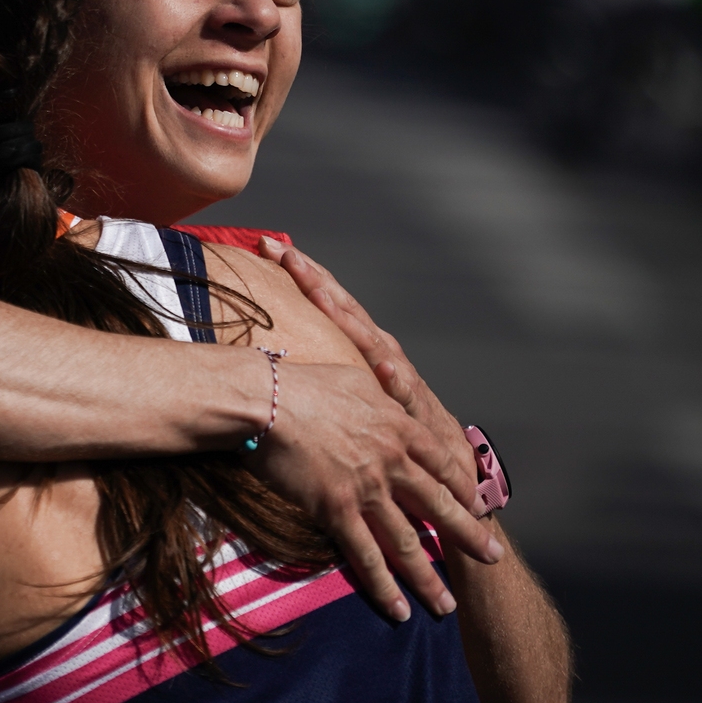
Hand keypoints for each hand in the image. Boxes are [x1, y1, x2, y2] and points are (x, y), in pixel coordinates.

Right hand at [255, 361, 500, 622]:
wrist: (266, 400)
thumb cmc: (302, 383)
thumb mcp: (354, 380)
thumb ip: (378, 397)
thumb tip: (387, 397)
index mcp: (399, 426)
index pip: (443, 464)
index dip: (462, 488)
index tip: (477, 504)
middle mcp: (393, 461)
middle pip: (439, 506)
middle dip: (469, 536)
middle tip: (492, 557)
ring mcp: (368, 489)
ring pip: (408, 542)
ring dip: (430, 578)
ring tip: (448, 603)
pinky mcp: (338, 511)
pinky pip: (367, 557)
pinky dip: (384, 587)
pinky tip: (399, 609)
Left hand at [266, 238, 476, 472]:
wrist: (439, 456)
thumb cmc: (383, 420)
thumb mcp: (342, 390)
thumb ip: (310, 373)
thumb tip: (261, 360)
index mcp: (360, 342)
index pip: (328, 299)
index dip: (301, 273)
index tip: (267, 246)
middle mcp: (380, 349)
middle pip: (345, 308)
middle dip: (316, 281)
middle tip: (286, 254)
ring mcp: (399, 375)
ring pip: (370, 341)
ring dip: (347, 319)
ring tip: (320, 296)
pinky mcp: (417, 408)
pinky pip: (405, 393)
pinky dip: (395, 381)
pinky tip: (385, 370)